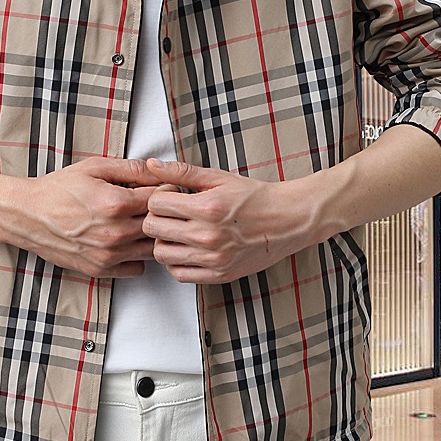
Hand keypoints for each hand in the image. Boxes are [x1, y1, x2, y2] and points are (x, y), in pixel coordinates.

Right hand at [0, 157, 162, 278]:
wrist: (28, 215)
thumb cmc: (58, 189)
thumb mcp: (94, 167)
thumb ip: (129, 168)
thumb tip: (156, 170)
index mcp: (115, 204)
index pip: (160, 199)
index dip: (165, 191)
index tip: (162, 188)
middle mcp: (115, 233)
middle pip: (159, 225)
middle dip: (162, 213)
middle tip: (155, 205)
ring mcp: (108, 255)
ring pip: (152, 250)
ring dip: (152, 237)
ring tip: (140, 223)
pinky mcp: (100, 269)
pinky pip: (137, 268)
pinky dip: (137, 256)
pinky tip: (128, 242)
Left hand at [142, 158, 321, 283]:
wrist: (287, 220)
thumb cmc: (255, 197)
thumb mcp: (219, 178)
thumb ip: (182, 172)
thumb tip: (152, 165)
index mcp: (207, 207)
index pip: (155, 203)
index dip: (158, 196)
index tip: (170, 195)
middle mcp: (208, 235)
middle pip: (152, 228)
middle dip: (156, 216)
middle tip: (171, 212)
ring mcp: (213, 258)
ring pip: (160, 253)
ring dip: (163, 240)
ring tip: (178, 230)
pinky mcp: (218, 275)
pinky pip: (178, 274)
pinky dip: (176, 261)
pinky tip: (187, 248)